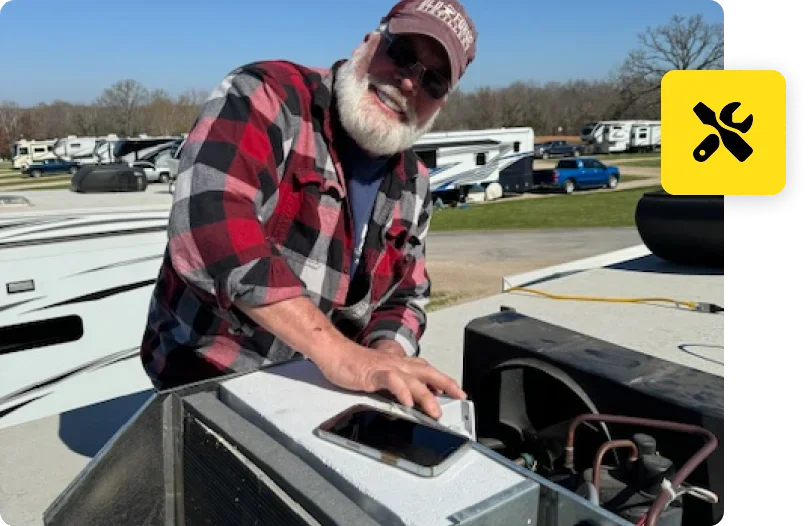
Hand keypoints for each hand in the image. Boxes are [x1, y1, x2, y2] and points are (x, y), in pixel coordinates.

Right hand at [312, 342, 465, 418]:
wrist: (333, 352)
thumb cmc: (352, 364)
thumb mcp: (377, 375)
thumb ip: (392, 385)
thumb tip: (405, 399)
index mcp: (398, 363)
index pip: (425, 370)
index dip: (442, 379)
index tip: (455, 391)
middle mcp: (396, 363)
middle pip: (427, 372)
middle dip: (446, 383)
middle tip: (461, 396)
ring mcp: (386, 367)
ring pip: (413, 379)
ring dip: (427, 396)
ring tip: (436, 411)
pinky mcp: (373, 373)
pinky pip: (391, 381)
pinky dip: (402, 392)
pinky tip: (408, 403)